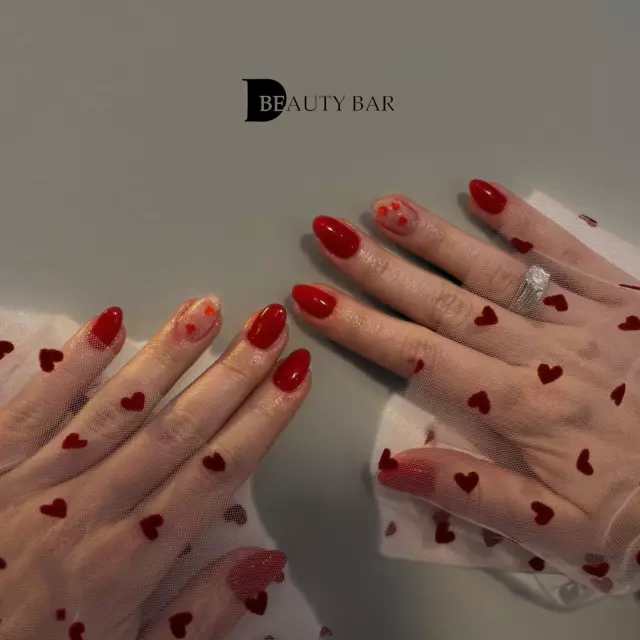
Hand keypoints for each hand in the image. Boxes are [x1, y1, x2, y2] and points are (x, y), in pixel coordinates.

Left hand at [0, 299, 309, 638]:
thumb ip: (201, 616)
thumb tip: (267, 562)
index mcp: (131, 559)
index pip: (217, 472)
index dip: (263, 419)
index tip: (295, 376)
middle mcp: (91, 509)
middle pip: (178, 430)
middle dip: (232, 374)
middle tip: (270, 325)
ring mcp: (36, 481)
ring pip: (118, 408)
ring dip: (168, 356)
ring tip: (207, 310)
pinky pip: (34, 406)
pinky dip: (73, 365)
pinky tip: (109, 321)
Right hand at [294, 180, 639, 590]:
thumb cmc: (637, 507)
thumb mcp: (557, 528)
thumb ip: (473, 494)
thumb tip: (390, 467)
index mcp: (516, 405)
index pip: (418, 357)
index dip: (359, 327)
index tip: (312, 298)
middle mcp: (538, 351)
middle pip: (443, 304)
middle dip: (380, 269)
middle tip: (330, 234)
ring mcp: (579, 317)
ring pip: (493, 270)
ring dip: (437, 238)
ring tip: (388, 208)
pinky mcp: (618, 298)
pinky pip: (566, 251)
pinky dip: (524, 221)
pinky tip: (483, 191)